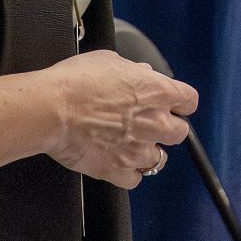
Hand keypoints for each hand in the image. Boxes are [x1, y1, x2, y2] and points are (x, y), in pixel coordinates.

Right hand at [40, 50, 199, 188]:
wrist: (51, 109)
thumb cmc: (75, 82)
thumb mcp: (109, 60)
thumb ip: (133, 70)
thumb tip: (142, 73)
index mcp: (158, 92)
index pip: (189, 101)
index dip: (181, 104)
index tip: (174, 106)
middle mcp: (155, 123)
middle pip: (180, 133)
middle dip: (167, 130)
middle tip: (148, 126)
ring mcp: (139, 149)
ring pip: (159, 159)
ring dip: (146, 153)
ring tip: (128, 145)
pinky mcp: (119, 170)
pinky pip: (134, 179)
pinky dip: (127, 173)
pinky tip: (116, 162)